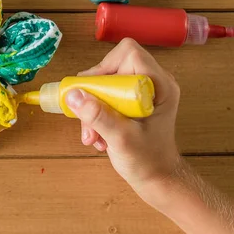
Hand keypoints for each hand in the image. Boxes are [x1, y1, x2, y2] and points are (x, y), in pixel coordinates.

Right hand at [65, 38, 181, 201]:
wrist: (158, 179)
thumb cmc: (148, 161)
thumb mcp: (121, 139)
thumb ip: (98, 116)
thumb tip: (73, 95)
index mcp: (160, 85)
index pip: (129, 53)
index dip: (106, 66)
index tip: (93, 89)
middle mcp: (153, 82)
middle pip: (113, 66)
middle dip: (95, 92)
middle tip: (85, 114)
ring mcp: (143, 91)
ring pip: (107, 82)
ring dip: (92, 106)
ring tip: (91, 134)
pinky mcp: (133, 100)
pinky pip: (107, 94)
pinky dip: (97, 112)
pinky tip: (97, 134)